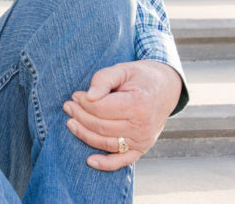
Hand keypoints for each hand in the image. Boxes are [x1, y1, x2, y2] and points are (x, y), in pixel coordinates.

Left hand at [63, 60, 181, 170]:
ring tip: (70, 122)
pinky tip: (89, 161)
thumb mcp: (122, 70)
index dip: (84, 102)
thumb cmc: (140, 77)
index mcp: (138, 104)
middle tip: (68, 106)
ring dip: (84, 134)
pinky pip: (122, 161)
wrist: (166, 89)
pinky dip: (106, 164)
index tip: (76, 95)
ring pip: (106, 143)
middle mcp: (142, 126)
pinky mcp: (142, 148)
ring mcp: (143, 140)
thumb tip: (88, 96)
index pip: (102, 108)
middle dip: (80, 116)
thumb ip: (103, 79)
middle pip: (101, 126)